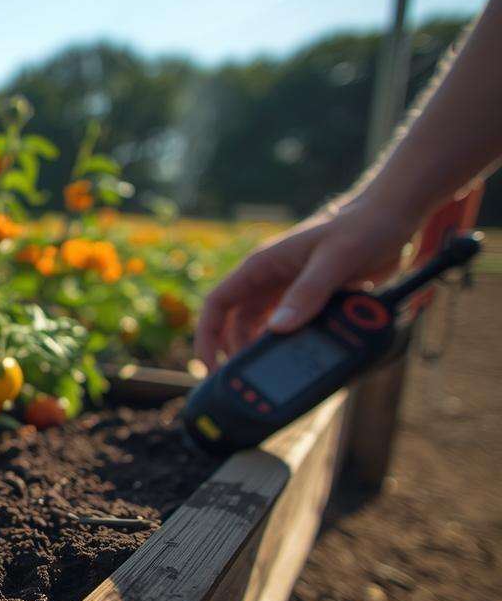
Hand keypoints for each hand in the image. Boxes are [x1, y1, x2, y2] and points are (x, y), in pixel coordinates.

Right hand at [194, 195, 415, 367]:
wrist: (393, 218)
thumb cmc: (363, 227)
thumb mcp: (336, 259)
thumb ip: (308, 292)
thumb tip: (278, 329)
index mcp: (263, 265)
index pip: (218, 303)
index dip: (207, 335)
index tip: (209, 364)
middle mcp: (270, 279)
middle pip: (236, 323)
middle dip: (234, 352)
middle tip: (242, 382)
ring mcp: (290, 291)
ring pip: (262, 328)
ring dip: (262, 351)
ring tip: (270, 375)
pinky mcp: (311, 299)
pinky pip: (291, 327)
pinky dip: (291, 345)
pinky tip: (299, 360)